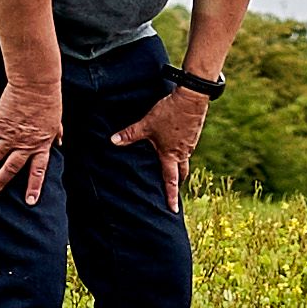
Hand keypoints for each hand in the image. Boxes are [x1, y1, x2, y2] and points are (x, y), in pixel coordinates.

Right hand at [0, 74, 65, 204]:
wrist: (36, 85)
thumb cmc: (49, 101)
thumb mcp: (57, 121)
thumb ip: (56, 134)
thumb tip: (59, 142)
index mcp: (41, 145)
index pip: (38, 171)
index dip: (34, 187)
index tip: (30, 202)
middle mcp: (25, 144)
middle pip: (11, 169)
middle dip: (0, 183)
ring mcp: (11, 135)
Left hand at [118, 79, 212, 203]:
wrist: (192, 98)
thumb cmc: (170, 113)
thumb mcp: (146, 124)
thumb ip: (130, 134)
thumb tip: (113, 141)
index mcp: (171, 155)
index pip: (171, 181)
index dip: (171, 196)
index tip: (173, 209)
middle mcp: (183, 153)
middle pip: (181, 173)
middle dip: (176, 182)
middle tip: (173, 190)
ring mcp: (190, 144)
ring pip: (184, 160)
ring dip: (179, 166)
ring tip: (172, 168)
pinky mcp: (193, 134)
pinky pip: (186, 148)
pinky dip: (181, 151)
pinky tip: (175, 145)